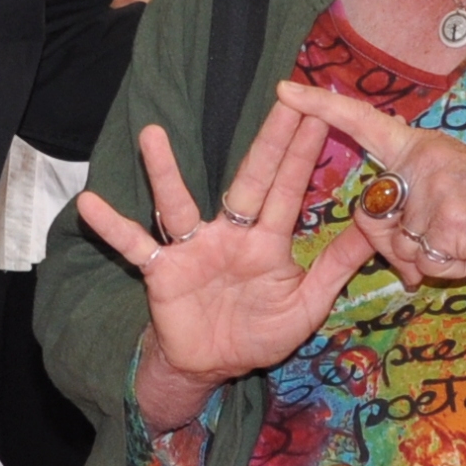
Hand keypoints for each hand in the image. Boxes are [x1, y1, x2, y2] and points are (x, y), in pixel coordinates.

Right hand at [74, 92, 364, 427]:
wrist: (212, 367)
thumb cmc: (258, 332)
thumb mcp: (307, 304)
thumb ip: (336, 266)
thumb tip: (374, 227)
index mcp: (266, 241)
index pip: (289, 189)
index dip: (305, 153)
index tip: (322, 112)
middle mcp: (229, 234)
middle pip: (248, 180)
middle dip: (267, 141)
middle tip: (283, 97)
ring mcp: (192, 249)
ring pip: (178, 203)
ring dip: (164, 172)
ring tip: (152, 133)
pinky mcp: (162, 272)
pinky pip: (134, 246)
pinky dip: (113, 228)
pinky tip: (90, 205)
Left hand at [272, 82, 465, 289]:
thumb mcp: (454, 187)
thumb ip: (412, 203)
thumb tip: (387, 239)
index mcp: (420, 147)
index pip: (362, 122)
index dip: (320, 106)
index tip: (285, 89)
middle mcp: (422, 163)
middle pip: (371, 218)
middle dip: (397, 246)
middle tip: (444, 240)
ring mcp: (435, 192)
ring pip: (401, 250)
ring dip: (432, 261)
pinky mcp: (450, 223)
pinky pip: (427, 265)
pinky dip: (452, 270)